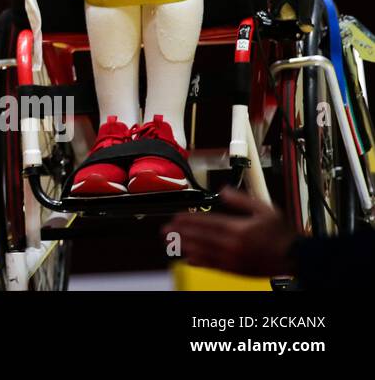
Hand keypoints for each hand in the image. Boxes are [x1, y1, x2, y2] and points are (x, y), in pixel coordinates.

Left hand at [163, 187, 297, 277]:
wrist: (296, 257)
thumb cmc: (282, 234)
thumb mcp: (264, 209)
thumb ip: (241, 199)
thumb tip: (223, 191)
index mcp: (237, 229)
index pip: (205, 222)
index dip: (188, 220)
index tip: (175, 217)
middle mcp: (232, 245)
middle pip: (199, 237)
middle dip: (180, 233)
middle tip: (164, 230)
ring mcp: (232, 259)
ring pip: (202, 252)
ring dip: (184, 246)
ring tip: (170, 242)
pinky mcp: (235, 269)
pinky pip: (212, 265)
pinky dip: (198, 261)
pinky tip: (188, 258)